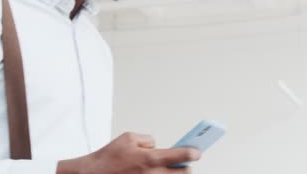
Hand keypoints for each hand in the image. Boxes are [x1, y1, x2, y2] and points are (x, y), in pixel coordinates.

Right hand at [56, 132, 200, 173]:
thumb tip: (157, 146)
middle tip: (186, 162)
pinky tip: (161, 172)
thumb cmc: (108, 157)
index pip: (182, 156)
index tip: (198, 151)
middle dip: (187, 167)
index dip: (194, 152)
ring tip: (175, 169)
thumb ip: (148, 140)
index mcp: (150, 159)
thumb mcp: (128, 138)